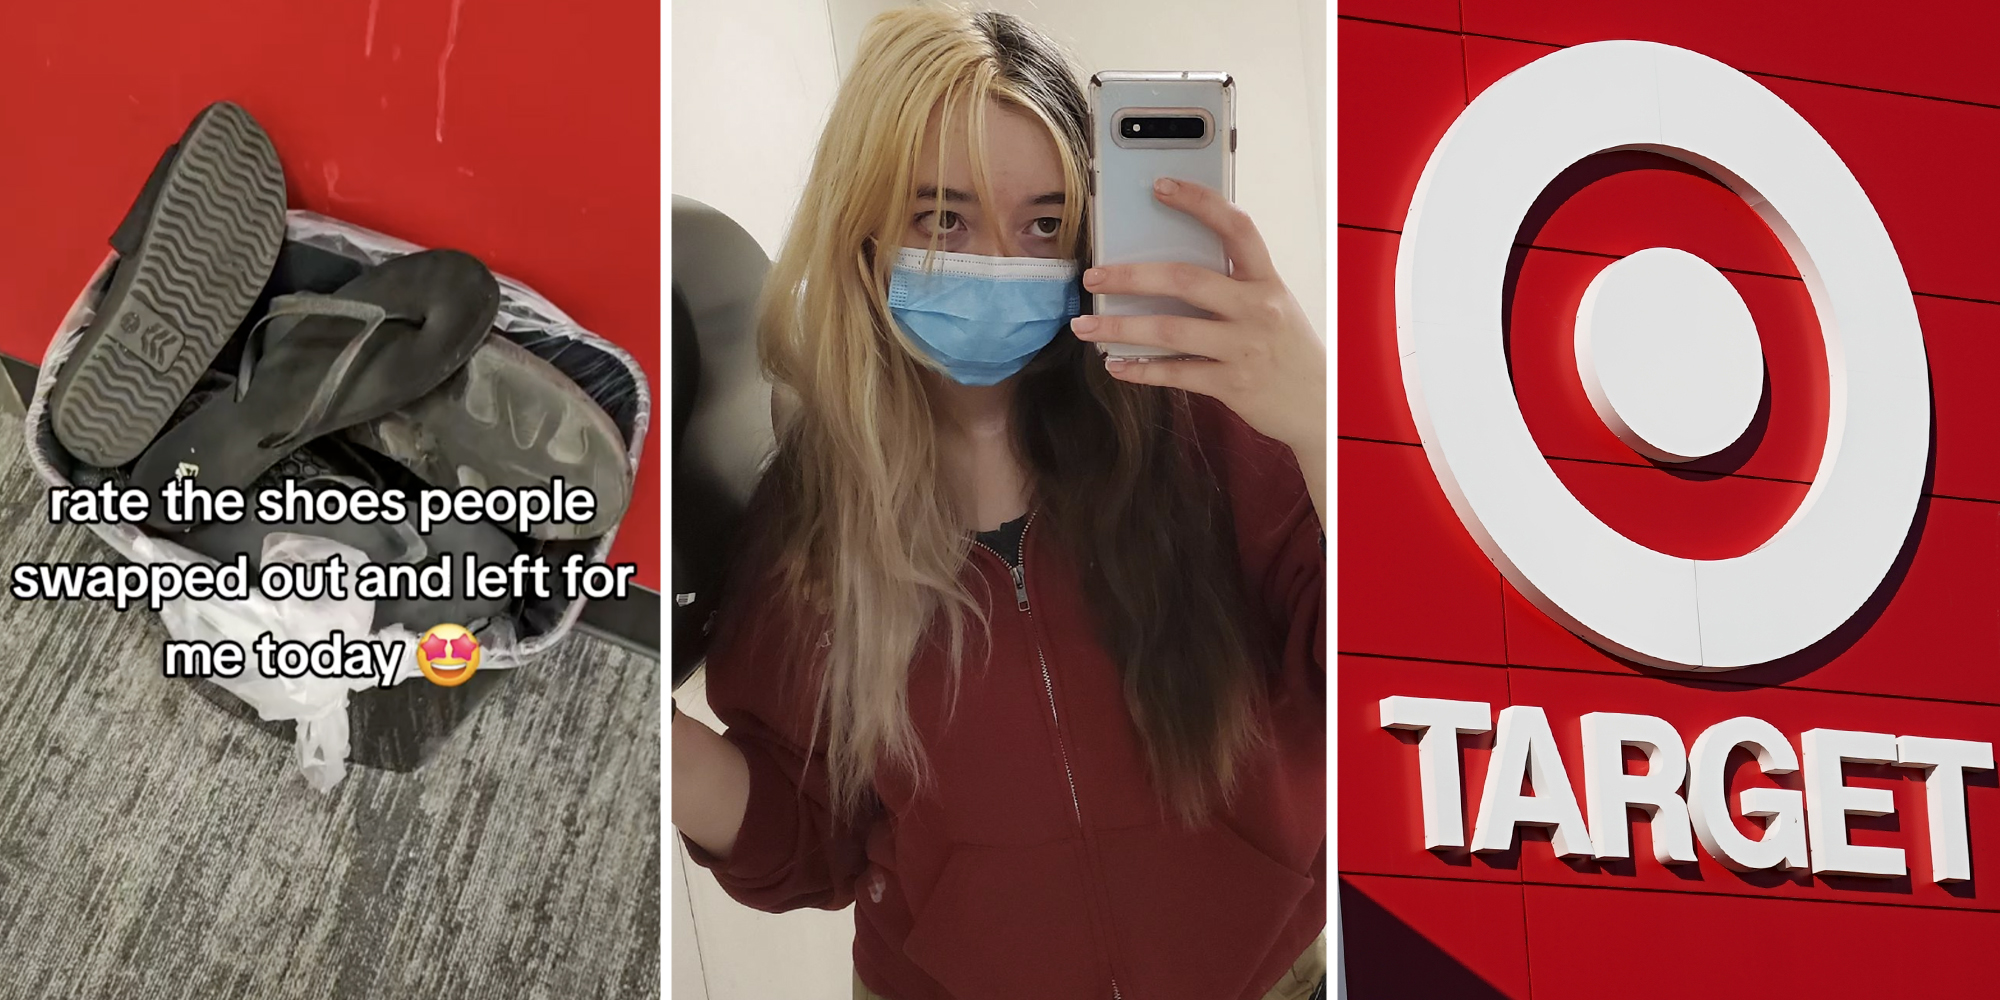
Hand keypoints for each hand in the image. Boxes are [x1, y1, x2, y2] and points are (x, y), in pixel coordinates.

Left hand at [1071, 178, 1325, 513]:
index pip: (1236, 227)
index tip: (1161, 186)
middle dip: (1131, 276)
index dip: (1199, 202)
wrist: (1321, 405)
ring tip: (1085, 325)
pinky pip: (1176, 374)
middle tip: (1093, 276)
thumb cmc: (1287, 348)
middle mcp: (1257, 309)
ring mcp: (1244, 348)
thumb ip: (1233, 284)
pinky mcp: (1233, 385)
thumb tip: (1166, 268)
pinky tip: (1116, 365)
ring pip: (1171, 331)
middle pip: (1186, 280)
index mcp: (1267, 281)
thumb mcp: (1272, 304)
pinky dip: (1141, 370)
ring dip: (1120, 328)